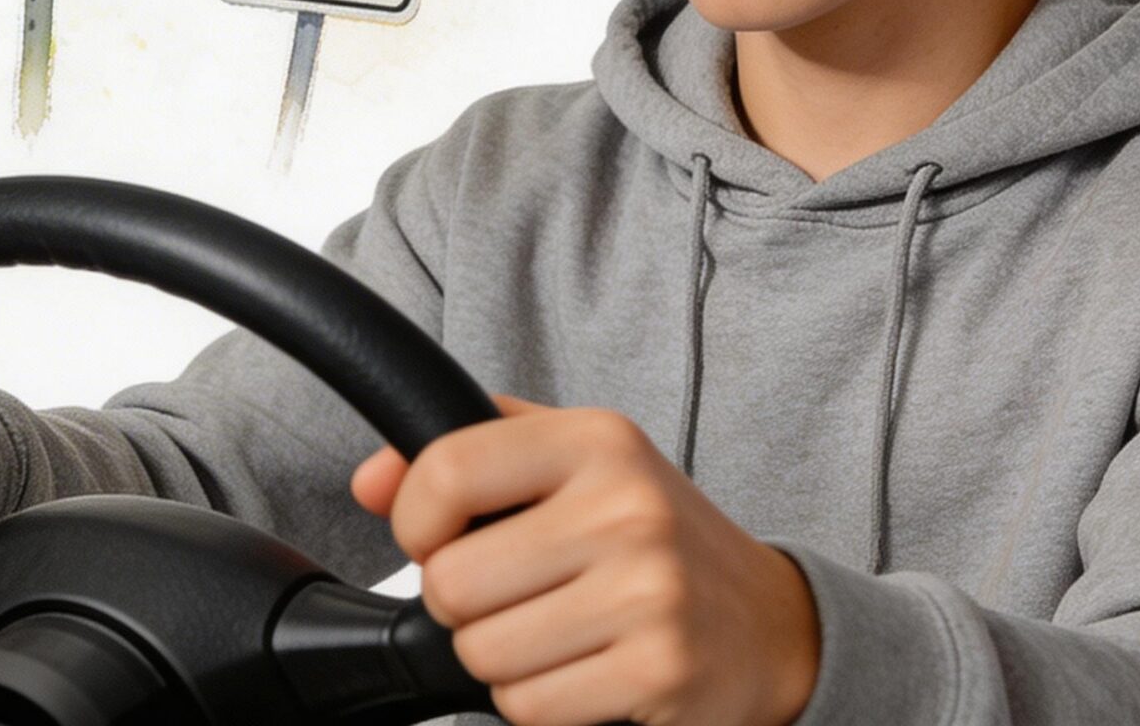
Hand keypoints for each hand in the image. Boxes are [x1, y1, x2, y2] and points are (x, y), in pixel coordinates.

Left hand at [350, 394, 819, 725]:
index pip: (446, 471)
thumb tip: (367, 481)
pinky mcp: (659, 669)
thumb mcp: (574, 467)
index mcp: (597, 440)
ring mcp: (649, 590)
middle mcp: (627, 507)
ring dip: (502, 661)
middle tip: (516, 599)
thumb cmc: (653, 539)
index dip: (416, 523)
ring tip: (557, 635)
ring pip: (484, 653)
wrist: (772, 623)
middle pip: (452, 582)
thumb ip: (469, 454)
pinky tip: (585, 672)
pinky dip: (540, 703)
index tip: (439, 540)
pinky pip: (528, 707)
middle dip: (463, 608)